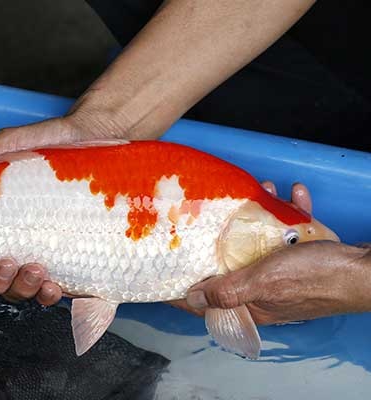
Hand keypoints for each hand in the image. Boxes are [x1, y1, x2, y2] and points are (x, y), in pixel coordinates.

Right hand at [0, 113, 123, 303]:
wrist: (97, 136)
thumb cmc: (50, 143)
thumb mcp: (6, 146)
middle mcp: (15, 240)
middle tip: (6, 262)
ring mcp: (41, 252)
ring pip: (20, 288)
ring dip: (22, 287)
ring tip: (36, 269)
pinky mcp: (70, 259)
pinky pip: (56, 290)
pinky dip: (51, 295)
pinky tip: (55, 285)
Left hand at [170, 182, 370, 323]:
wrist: (366, 270)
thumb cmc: (317, 278)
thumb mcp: (264, 282)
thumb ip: (227, 290)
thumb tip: (191, 298)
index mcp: (250, 305)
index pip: (205, 303)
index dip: (182, 289)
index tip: (162, 272)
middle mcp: (262, 291)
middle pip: (228, 266)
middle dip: (218, 239)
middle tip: (206, 215)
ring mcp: (281, 273)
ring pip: (257, 243)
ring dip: (258, 216)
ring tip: (263, 191)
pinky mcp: (300, 257)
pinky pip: (286, 232)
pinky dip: (288, 212)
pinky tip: (293, 195)